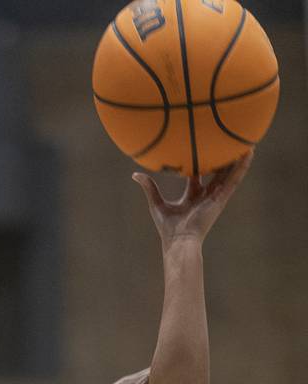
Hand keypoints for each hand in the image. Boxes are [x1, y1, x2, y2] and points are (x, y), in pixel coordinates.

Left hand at [133, 151, 252, 249]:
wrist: (179, 240)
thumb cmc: (168, 227)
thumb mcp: (156, 203)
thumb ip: (149, 187)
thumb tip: (135, 175)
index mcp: (192, 196)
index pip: (197, 175)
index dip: (198, 162)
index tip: (200, 147)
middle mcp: (205, 195)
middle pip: (215, 172)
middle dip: (221, 159)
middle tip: (227, 142)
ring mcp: (215, 196)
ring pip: (228, 173)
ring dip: (237, 159)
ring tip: (246, 142)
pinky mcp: (221, 198)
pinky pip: (234, 179)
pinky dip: (242, 166)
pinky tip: (249, 153)